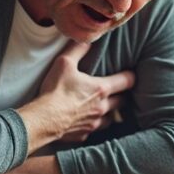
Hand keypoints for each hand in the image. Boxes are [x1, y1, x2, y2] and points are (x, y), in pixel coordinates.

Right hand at [17, 41, 134, 152]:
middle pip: (122, 101)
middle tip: (117, 91)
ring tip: (103, 107)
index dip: (130, 76)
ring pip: (111, 118)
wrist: (43, 119)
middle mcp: (102, 107)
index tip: (130, 74)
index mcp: (101, 89)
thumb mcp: (64, 63)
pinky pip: (93, 129)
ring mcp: (94, 122)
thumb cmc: (55, 91)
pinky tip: (85, 120)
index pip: (127, 81)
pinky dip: (92, 124)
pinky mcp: (84, 134)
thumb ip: (77, 50)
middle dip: (122, 96)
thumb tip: (86, 39)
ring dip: (109, 112)